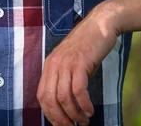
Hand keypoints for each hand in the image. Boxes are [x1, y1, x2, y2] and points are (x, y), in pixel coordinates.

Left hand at [37, 4, 120, 125]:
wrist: (99, 25)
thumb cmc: (87, 46)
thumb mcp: (70, 62)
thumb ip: (64, 78)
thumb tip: (64, 104)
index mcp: (49, 65)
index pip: (41, 95)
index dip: (49, 114)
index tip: (60, 124)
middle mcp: (54, 63)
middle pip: (50, 98)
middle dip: (60, 118)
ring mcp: (66, 62)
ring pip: (63, 97)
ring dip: (74, 114)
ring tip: (84, 121)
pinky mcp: (80, 62)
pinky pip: (78, 90)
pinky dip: (84, 104)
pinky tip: (89, 109)